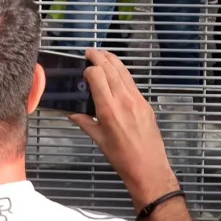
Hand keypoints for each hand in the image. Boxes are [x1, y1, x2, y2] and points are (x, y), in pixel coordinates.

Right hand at [68, 49, 176, 206]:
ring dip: (112, 60)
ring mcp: (137, 99)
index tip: (83, 70)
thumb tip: (72, 113)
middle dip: (99, 57)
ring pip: (123, 71)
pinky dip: (122, 73)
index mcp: (109, 109)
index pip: (97, 75)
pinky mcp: (146, 103)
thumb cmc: (121, 157)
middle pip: (111, 68)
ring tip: (103, 55)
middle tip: (90, 52)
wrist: (149, 168)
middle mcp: (124, 99)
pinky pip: (132, 82)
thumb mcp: (99, 140)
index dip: (89, 69)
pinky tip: (117, 73)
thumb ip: (85, 122)